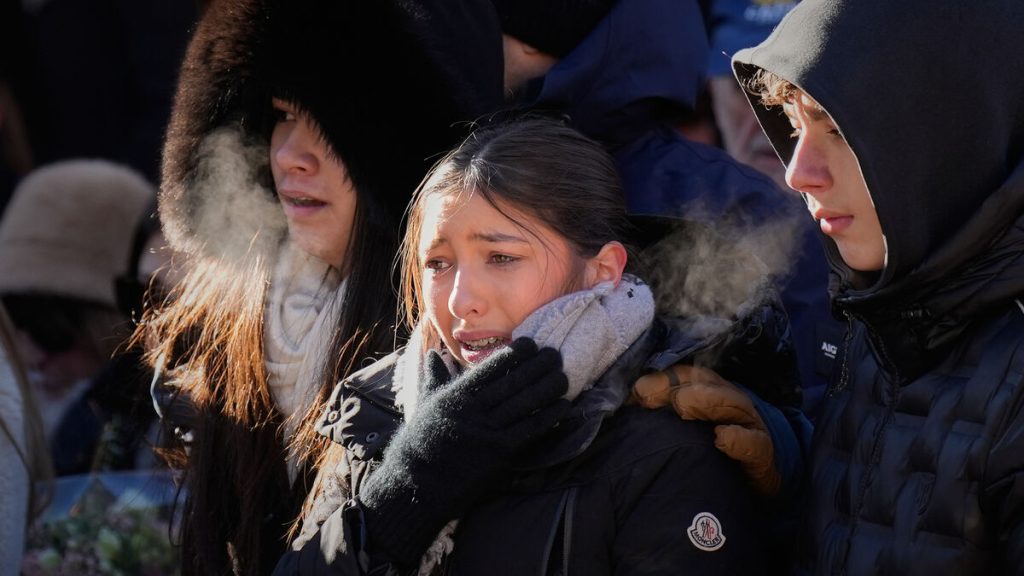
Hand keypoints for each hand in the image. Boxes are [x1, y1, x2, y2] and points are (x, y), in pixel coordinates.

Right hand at [360, 337, 569, 565]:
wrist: (418, 484)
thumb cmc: (421, 442)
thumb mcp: (425, 404)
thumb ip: (434, 377)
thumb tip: (434, 352)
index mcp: (457, 395)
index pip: (492, 367)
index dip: (515, 354)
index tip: (531, 344)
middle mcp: (474, 409)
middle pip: (514, 382)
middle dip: (538, 366)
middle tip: (556, 354)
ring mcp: (488, 431)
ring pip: (525, 403)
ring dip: (548, 388)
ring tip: (563, 376)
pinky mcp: (499, 452)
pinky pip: (530, 430)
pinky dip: (548, 417)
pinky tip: (562, 407)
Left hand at [632, 364, 779, 496]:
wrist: (756, 476)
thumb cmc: (711, 448)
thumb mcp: (686, 426)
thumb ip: (659, 413)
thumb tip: (626, 404)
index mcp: (708, 391)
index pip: (686, 375)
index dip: (662, 379)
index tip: (638, 392)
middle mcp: (729, 401)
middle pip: (706, 382)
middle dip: (678, 385)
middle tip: (651, 397)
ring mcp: (748, 425)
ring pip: (732, 403)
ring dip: (706, 401)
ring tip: (682, 406)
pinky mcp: (762, 454)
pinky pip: (755, 443)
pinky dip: (739, 439)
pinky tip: (722, 438)